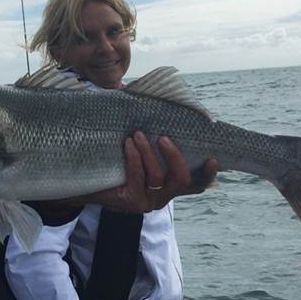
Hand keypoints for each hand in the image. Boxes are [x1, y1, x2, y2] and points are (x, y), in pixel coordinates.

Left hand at [88, 132, 217, 212]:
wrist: (87, 175)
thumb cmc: (117, 154)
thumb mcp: (140, 139)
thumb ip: (158, 125)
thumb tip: (176, 98)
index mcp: (171, 182)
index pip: (198, 183)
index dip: (208, 173)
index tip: (213, 158)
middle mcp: (164, 194)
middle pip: (183, 180)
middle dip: (176, 157)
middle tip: (164, 138)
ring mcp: (149, 200)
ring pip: (159, 177)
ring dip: (149, 152)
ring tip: (137, 134)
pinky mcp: (132, 201)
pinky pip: (139, 178)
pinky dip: (135, 158)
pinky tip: (128, 144)